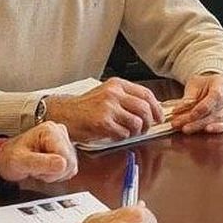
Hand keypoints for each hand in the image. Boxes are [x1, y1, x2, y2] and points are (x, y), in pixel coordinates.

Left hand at [0, 121, 77, 186]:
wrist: (7, 159)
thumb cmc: (10, 157)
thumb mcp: (20, 161)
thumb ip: (40, 162)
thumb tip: (62, 164)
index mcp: (50, 130)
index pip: (65, 157)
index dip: (52, 169)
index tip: (36, 168)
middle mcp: (60, 132)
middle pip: (70, 162)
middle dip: (53, 172)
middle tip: (36, 168)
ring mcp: (64, 141)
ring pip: (71, 167)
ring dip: (55, 174)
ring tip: (39, 167)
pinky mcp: (67, 151)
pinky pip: (70, 170)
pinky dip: (58, 174)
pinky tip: (46, 168)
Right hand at [44, 78, 163, 141]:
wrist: (63, 113)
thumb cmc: (86, 106)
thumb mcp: (107, 94)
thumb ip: (126, 98)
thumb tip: (150, 109)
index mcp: (117, 84)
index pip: (146, 94)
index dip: (156, 108)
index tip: (158, 118)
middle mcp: (114, 93)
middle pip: (144, 109)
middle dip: (149, 123)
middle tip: (145, 129)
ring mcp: (108, 107)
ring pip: (136, 122)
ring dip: (135, 132)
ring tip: (128, 133)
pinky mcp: (102, 122)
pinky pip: (123, 133)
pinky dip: (122, 137)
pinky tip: (115, 135)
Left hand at [171, 73, 222, 133]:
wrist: (214, 85)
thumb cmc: (205, 84)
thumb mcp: (194, 85)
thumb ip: (188, 98)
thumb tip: (178, 110)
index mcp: (222, 82)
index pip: (214, 97)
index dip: (199, 108)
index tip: (185, 115)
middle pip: (215, 111)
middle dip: (195, 121)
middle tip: (179, 124)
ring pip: (219, 119)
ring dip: (201, 126)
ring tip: (186, 128)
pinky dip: (217, 129)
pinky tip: (206, 130)